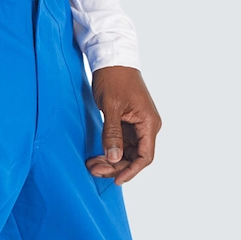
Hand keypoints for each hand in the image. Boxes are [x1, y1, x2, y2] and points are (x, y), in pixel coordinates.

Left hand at [86, 66, 161, 184]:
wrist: (112, 59)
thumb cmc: (114, 79)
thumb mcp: (111, 107)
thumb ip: (113, 134)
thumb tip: (115, 158)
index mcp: (148, 123)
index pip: (145, 156)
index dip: (131, 171)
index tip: (116, 180)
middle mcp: (146, 126)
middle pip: (134, 157)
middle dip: (115, 167)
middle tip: (94, 170)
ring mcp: (137, 126)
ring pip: (126, 153)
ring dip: (110, 161)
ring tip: (92, 165)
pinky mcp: (127, 123)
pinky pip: (120, 144)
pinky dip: (109, 151)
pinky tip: (96, 156)